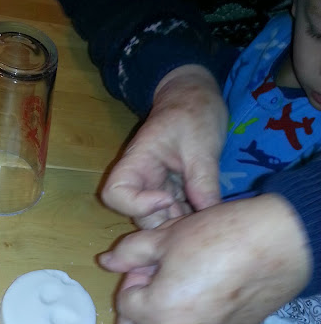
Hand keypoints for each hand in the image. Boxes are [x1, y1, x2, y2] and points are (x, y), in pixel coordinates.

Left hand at [99, 194, 311, 323]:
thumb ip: (130, 253)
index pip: (124, 305)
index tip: (149, 264)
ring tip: (163, 307)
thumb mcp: (167, 238)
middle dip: (130, 320)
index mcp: (158, 313)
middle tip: (144, 294)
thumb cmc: (222, 237)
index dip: (132, 280)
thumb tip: (105, 262)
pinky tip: (191, 311)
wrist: (279, 247)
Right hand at [101, 64, 227, 228]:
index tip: (169, 199)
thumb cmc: (193, 112)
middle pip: (138, 216)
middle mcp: (141, 181)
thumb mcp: (202, 144)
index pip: (115, 194)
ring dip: (180, 224)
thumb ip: (203, 180)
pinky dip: (189, 219)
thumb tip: (208, 215)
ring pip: (158, 221)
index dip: (136, 205)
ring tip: (207, 218)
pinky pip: (174, 215)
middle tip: (199, 220)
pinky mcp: (171, 194)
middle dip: (166, 224)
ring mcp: (156, 190)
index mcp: (137, 162)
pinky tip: (208, 215)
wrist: (196, 98)